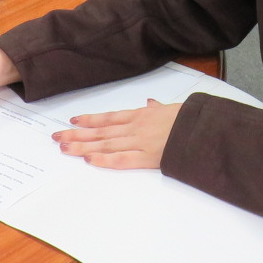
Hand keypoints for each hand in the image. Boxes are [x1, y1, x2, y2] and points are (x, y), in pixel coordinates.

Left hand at [53, 100, 181, 170]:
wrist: (205, 128)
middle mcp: (136, 127)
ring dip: (83, 146)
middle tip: (57, 138)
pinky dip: (105, 159)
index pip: (109, 117)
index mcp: (142, 115)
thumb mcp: (172, 108)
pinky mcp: (148, 157)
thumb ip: (159, 108)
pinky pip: (122, 159)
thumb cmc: (191, 119)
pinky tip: (89, 159)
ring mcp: (140, 142)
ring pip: (105, 144)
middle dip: (77, 135)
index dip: (90, 120)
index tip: (74, 121)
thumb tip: (152, 103)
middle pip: (101, 131)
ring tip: (65, 148)